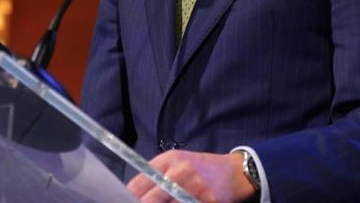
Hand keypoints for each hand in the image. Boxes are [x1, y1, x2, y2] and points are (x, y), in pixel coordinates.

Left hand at [127, 150, 256, 202]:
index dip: (129, 198)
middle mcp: (180, 172)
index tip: (124, 202)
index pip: (138, 184)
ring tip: (168, 202)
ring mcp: (194, 188)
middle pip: (151, 199)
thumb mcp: (175, 162)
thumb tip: (132, 194)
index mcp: (167, 160)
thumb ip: (154, 176)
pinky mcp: (206, 200)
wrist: (234, 172)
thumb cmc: (199, 167)